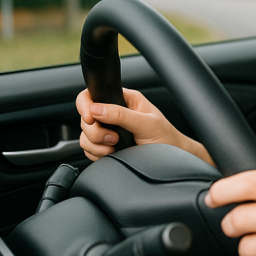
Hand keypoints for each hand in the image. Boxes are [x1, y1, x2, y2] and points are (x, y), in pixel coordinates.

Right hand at [76, 88, 212, 165]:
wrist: (171, 159)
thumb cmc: (165, 137)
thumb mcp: (146, 123)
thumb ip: (121, 115)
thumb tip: (96, 109)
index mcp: (123, 100)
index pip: (92, 95)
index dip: (86, 106)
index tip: (90, 118)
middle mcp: (113, 113)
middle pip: (85, 119)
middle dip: (96, 132)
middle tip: (115, 138)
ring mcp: (108, 130)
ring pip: (85, 136)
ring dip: (97, 145)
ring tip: (116, 147)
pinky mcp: (105, 145)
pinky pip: (89, 149)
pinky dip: (97, 153)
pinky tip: (112, 153)